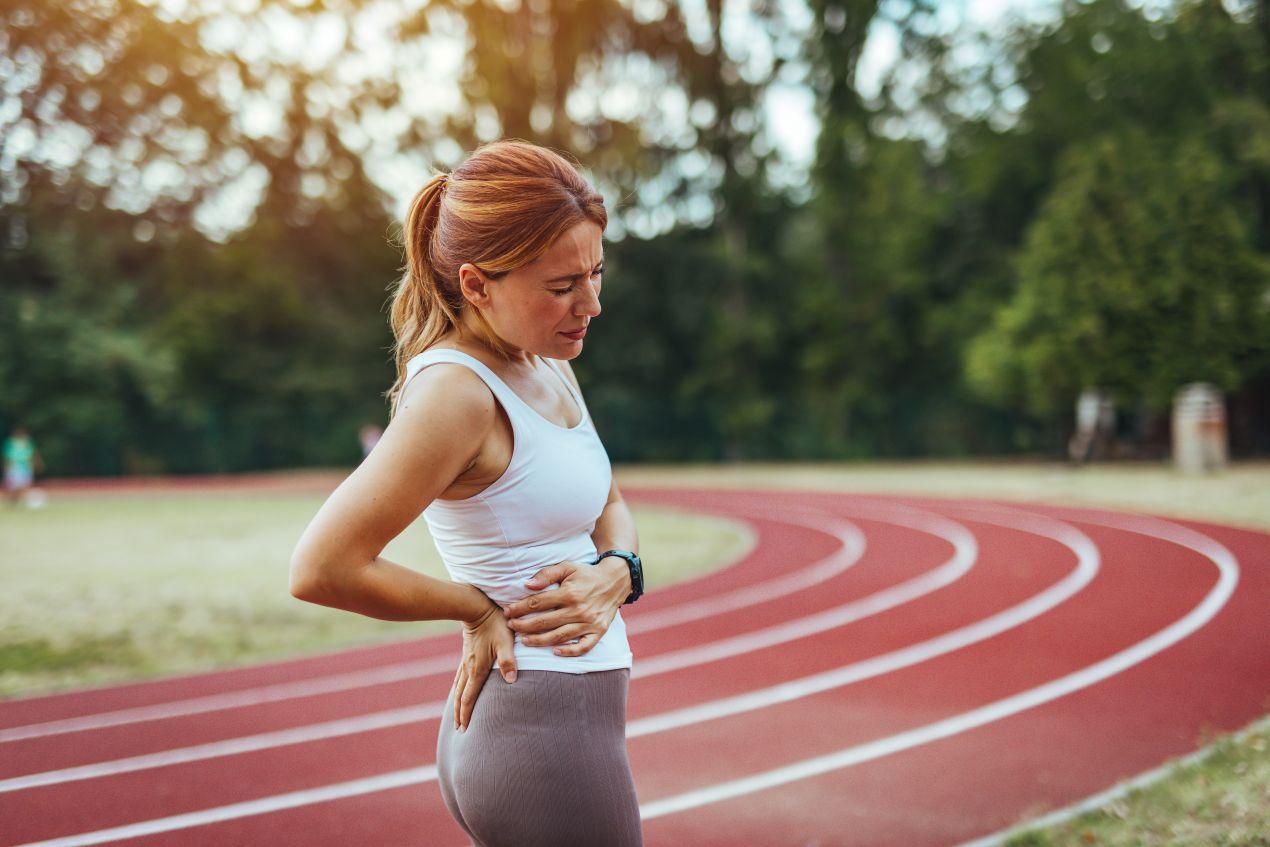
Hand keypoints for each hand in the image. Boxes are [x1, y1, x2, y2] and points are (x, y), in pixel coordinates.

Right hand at [452, 602, 516, 731]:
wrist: (476, 606)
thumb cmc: (495, 623)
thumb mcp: (505, 641)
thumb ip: (509, 660)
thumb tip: (511, 680)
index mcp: (478, 669)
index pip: (469, 697)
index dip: (466, 714)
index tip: (464, 728)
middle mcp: (469, 668)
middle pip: (460, 696)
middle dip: (459, 713)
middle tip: (458, 729)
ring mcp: (466, 661)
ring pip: (458, 687)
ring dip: (456, 703)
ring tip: (456, 716)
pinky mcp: (466, 654)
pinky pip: (459, 677)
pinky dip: (457, 689)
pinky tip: (458, 690)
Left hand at [503, 558, 630, 656]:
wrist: (615, 580)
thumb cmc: (587, 574)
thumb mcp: (567, 567)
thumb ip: (547, 574)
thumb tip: (527, 585)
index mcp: (569, 593)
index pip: (537, 603)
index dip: (519, 608)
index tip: (507, 612)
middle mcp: (579, 609)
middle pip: (545, 622)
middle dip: (524, 626)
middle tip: (511, 626)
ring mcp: (589, 622)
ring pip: (559, 636)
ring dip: (539, 641)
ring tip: (524, 641)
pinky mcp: (599, 631)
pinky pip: (584, 647)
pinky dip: (570, 652)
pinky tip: (555, 652)